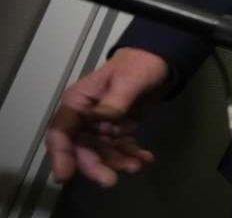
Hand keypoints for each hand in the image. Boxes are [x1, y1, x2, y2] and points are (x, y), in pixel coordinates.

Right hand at [45, 47, 168, 186]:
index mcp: (78, 102)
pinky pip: (121, 148)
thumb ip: (114, 101)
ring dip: (117, 162)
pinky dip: (132, 155)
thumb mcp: (128, 80)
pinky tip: (146, 159)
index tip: (65, 175)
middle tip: (110, 180)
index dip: (60, 155)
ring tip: (137, 165)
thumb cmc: (139, 65)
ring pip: (103, 152)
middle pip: (82, 148)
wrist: (161, 61)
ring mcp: (102, 125)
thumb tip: (100, 118)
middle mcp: (86, 117)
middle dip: (94, 166)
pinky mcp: (120, 130)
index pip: (61, 132)